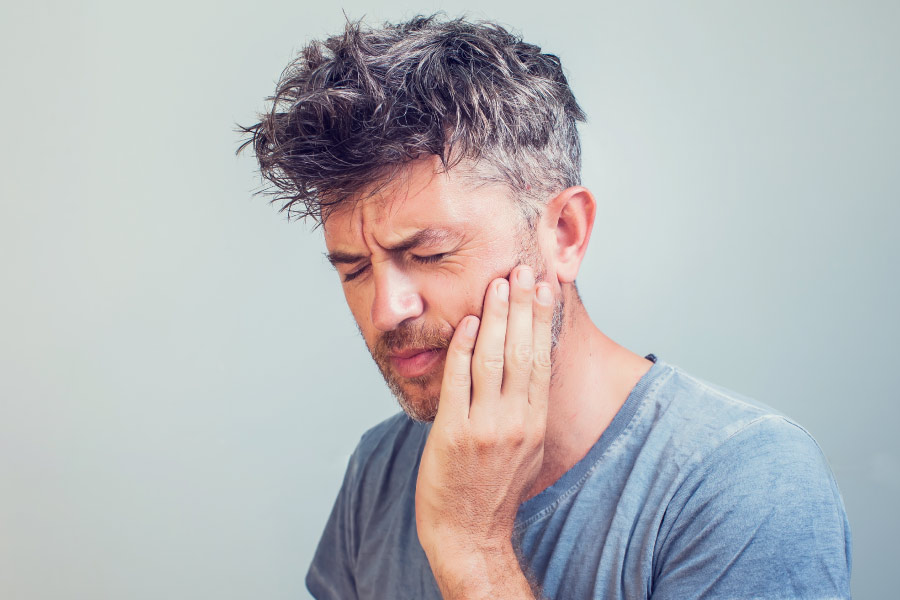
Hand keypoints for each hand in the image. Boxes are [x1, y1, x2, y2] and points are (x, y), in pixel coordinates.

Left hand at [414, 265, 554, 597]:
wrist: (469, 532)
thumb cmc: (494, 488)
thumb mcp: (525, 448)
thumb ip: (527, 408)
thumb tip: (528, 369)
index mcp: (534, 422)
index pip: (541, 358)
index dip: (541, 319)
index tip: (543, 287)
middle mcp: (515, 421)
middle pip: (521, 351)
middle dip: (521, 306)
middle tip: (521, 270)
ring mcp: (485, 427)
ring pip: (492, 359)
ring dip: (494, 318)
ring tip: (497, 285)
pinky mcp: (454, 433)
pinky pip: (458, 381)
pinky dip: (462, 348)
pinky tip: (464, 322)